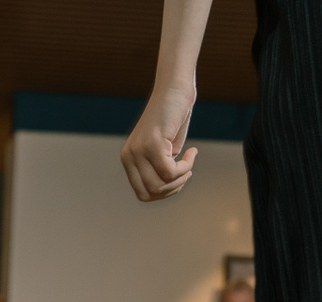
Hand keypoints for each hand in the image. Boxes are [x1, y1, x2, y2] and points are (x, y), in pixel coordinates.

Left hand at [120, 85, 198, 201]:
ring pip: (160, 185)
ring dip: (181, 178)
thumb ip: (159, 170)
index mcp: (129, 160)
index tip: (179, 177)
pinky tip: (192, 151)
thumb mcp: (163, 150)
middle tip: (187, 171)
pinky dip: (186, 166)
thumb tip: (165, 190)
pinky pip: (170, 172)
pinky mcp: (152, 144)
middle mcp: (129, 157)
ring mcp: (139, 151)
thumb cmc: (173, 118)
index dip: (164, 192)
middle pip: (150, 193)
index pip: (142, 194)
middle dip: (174, 188)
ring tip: (189, 162)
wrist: (175, 88)